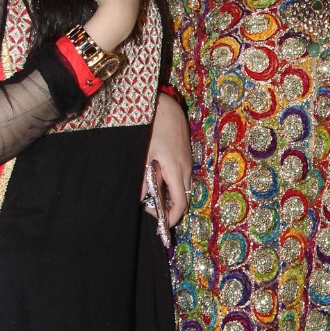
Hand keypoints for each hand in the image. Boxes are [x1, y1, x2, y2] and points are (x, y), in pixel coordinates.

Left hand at [143, 94, 191, 223]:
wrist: (166, 106)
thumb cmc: (153, 127)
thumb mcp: (144, 153)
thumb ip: (143, 177)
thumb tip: (141, 196)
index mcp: (176, 170)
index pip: (180, 204)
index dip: (171, 218)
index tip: (159, 224)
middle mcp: (186, 169)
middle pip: (183, 198)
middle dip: (169, 209)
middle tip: (150, 209)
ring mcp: (187, 163)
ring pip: (183, 188)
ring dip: (170, 196)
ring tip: (151, 194)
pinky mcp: (185, 157)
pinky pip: (182, 178)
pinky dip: (172, 185)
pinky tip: (156, 179)